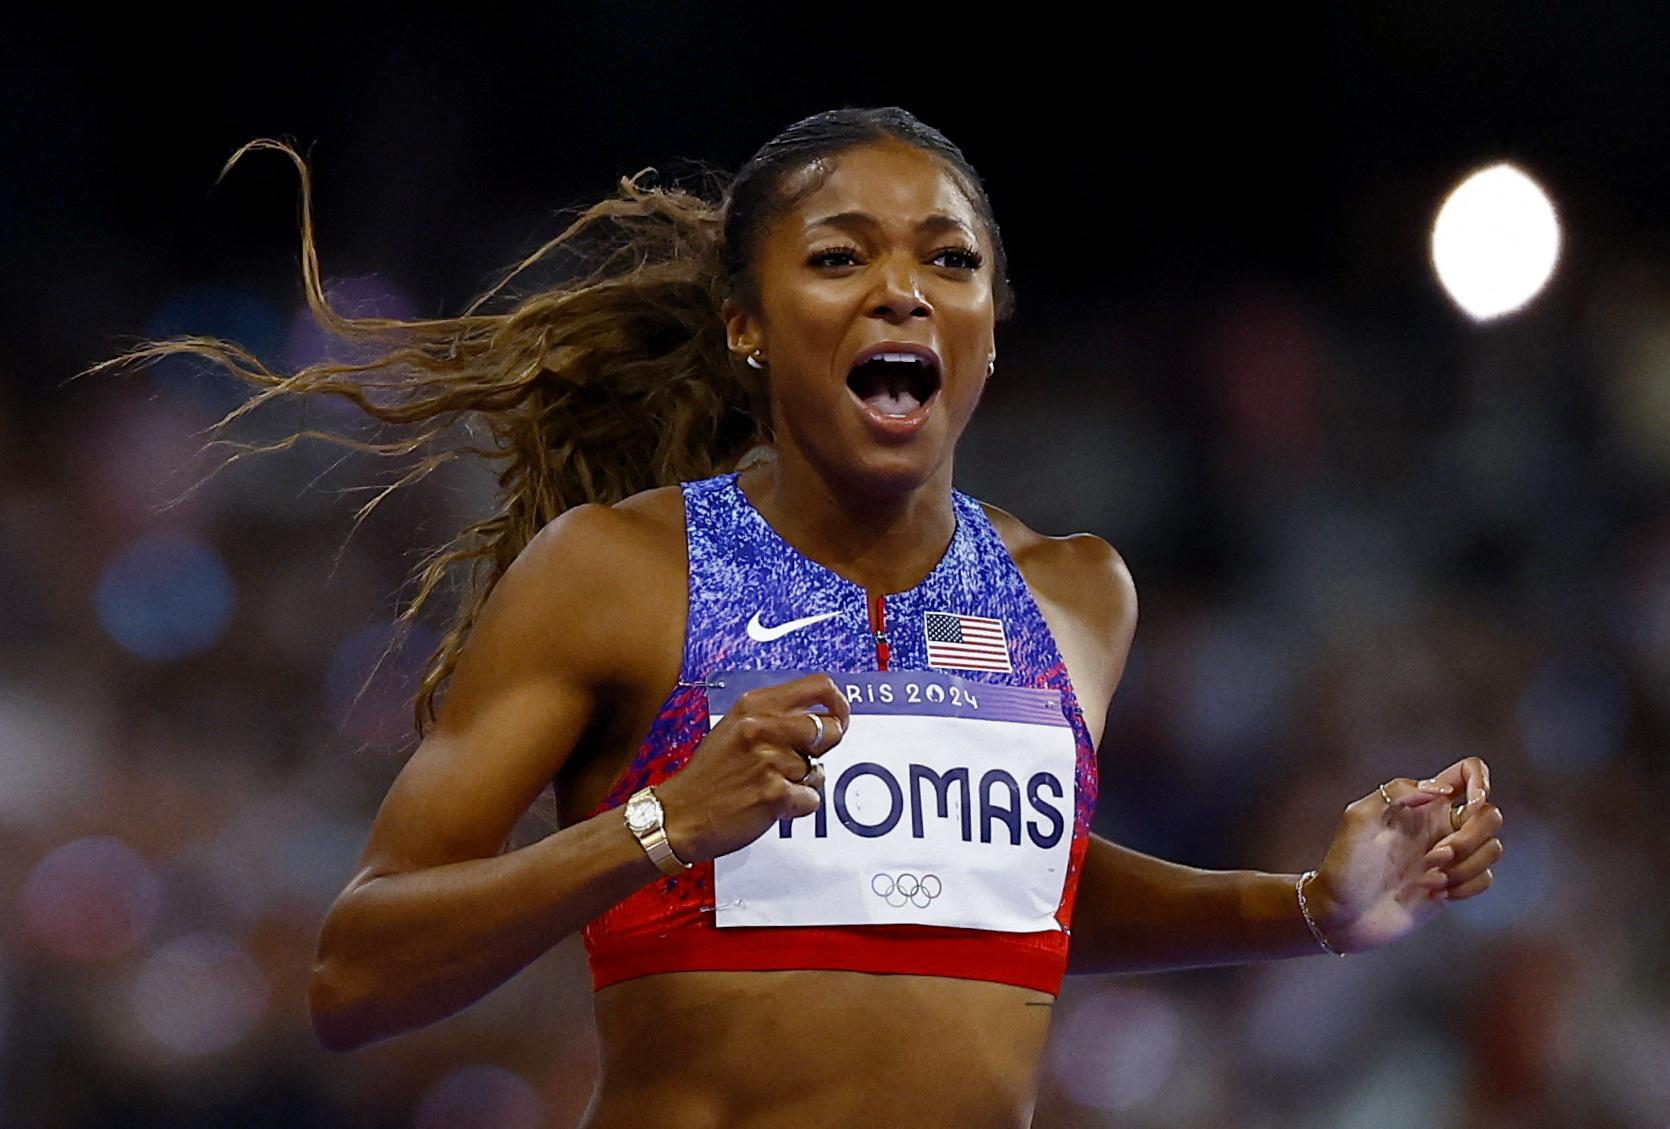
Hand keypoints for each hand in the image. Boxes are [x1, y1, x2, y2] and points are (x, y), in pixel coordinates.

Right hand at [655, 673, 849, 862]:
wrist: (679, 815)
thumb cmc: (709, 775)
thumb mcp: (734, 727)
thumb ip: (774, 717)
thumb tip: (820, 716)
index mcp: (754, 705)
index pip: (818, 686)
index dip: (838, 703)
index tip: (839, 718)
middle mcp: (762, 727)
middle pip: (829, 728)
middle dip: (825, 749)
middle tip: (802, 761)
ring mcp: (769, 760)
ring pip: (818, 770)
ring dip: (801, 783)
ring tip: (768, 786)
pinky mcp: (774, 794)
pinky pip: (811, 799)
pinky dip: (796, 807)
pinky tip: (768, 805)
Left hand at [1305, 756, 1503, 952]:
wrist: (1343, 913)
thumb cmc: (1345, 864)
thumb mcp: (1360, 818)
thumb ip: (1397, 793)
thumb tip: (1441, 789)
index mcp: (1421, 802)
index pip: (1468, 772)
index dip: (1481, 781)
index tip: (1468, 805)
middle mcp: (1440, 824)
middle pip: (1491, 815)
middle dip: (1469, 839)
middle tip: (1432, 857)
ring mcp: (1450, 854)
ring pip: (1492, 848)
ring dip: (1464, 867)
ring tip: (1425, 879)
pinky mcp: (1454, 883)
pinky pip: (1486, 878)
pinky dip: (1465, 887)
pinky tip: (1433, 893)